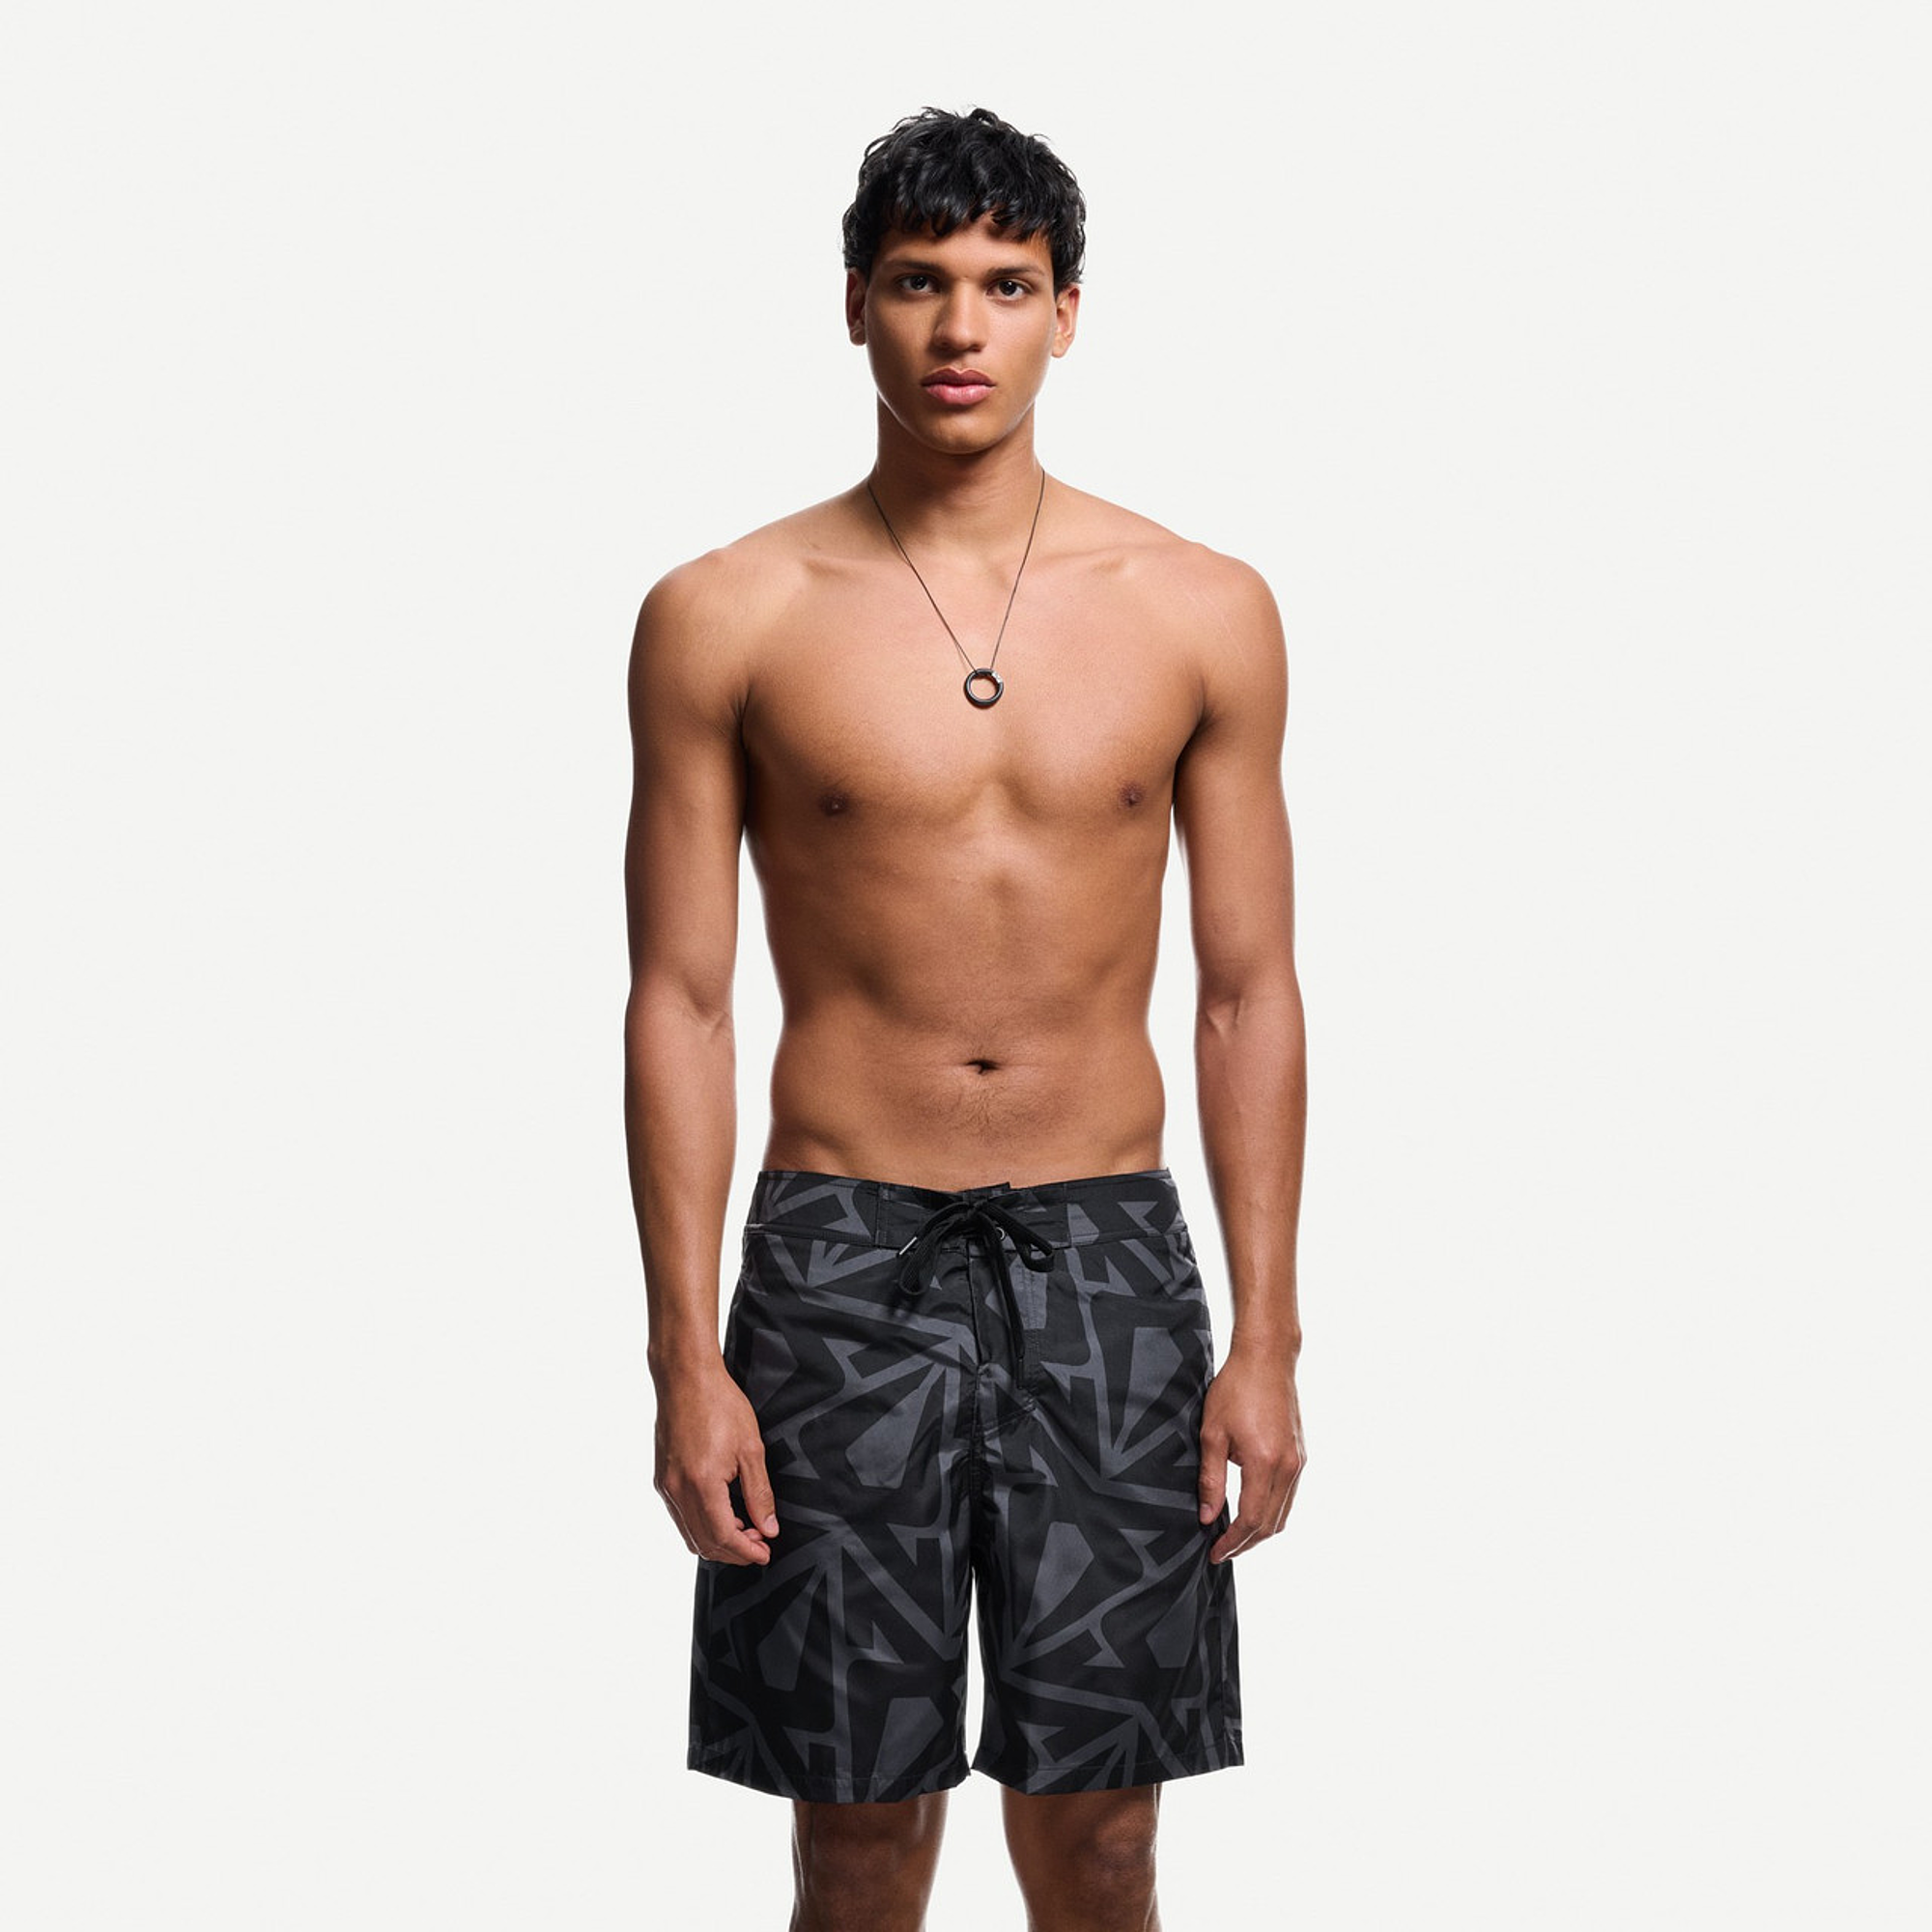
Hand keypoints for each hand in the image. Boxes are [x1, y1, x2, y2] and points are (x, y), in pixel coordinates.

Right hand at [653, 1357, 780, 1565]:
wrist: (685, 1377)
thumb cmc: (720, 1405)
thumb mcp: (751, 1449)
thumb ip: (759, 1493)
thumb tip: (768, 1529)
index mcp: (701, 1484)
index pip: (723, 1537)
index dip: (746, 1552)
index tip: (765, 1554)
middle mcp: (677, 1490)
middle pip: (704, 1542)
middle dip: (733, 1552)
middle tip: (759, 1544)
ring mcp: (666, 1485)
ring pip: (689, 1533)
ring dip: (716, 1541)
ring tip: (745, 1530)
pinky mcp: (662, 1478)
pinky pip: (680, 1516)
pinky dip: (701, 1525)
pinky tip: (723, 1513)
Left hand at [1197, 1342, 1304, 1564]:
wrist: (1267, 1359)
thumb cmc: (1235, 1390)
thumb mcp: (1212, 1434)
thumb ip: (1211, 1479)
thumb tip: (1207, 1517)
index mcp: (1265, 1463)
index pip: (1251, 1520)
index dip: (1232, 1542)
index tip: (1214, 1553)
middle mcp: (1288, 1467)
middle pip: (1271, 1524)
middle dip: (1246, 1544)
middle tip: (1221, 1552)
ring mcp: (1298, 1462)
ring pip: (1283, 1514)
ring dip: (1260, 1531)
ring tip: (1234, 1537)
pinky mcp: (1300, 1455)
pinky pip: (1289, 1496)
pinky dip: (1271, 1512)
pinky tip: (1251, 1511)